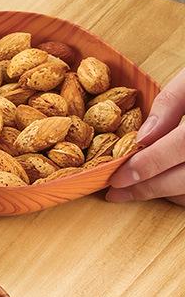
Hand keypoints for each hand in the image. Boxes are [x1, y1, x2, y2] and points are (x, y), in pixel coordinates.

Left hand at [107, 68, 184, 204]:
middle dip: (149, 188)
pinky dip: (180, 193)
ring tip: (134, 189)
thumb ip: (169, 103)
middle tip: (117, 192)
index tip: (118, 177)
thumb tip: (142, 137)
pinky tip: (162, 184)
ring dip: (165, 193)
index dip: (148, 164)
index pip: (180, 147)